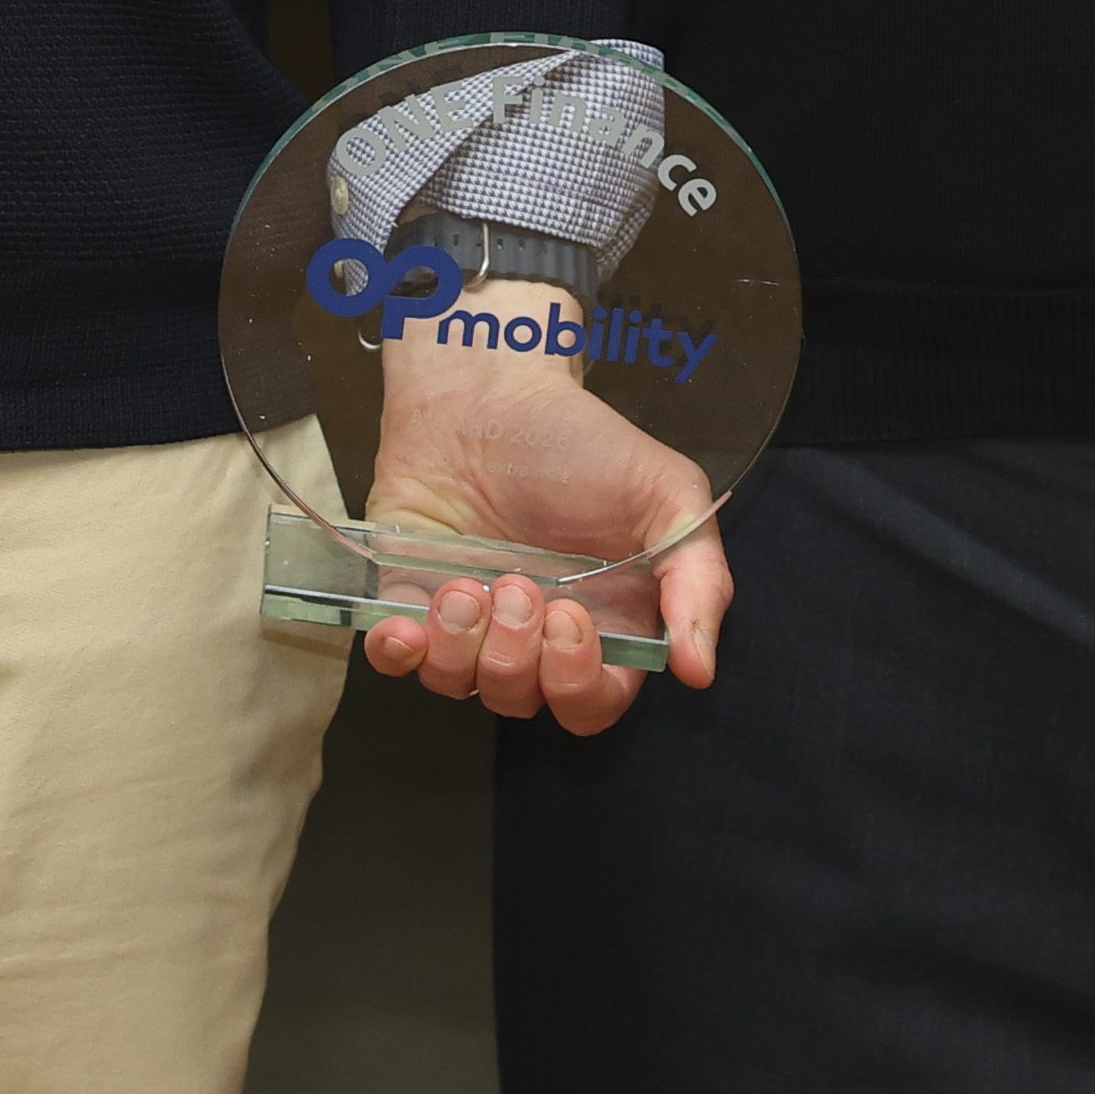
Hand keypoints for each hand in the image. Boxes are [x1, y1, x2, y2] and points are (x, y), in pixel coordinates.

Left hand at [350, 285, 727, 735]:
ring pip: (459, 686)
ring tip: (463, 585)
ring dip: (460, 648)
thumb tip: (699, 671)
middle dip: (518, 656)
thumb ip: (698, 580)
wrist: (489, 390)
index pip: (593, 703)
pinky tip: (407, 625)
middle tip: (518, 586)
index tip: (572, 618)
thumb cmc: (581, 443)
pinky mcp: (407, 602)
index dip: (579, 684)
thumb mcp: (665, 494)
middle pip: (524, 701)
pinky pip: (395, 662)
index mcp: (599, 625)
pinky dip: (399, 654)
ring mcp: (466, 625)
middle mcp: (530, 638)